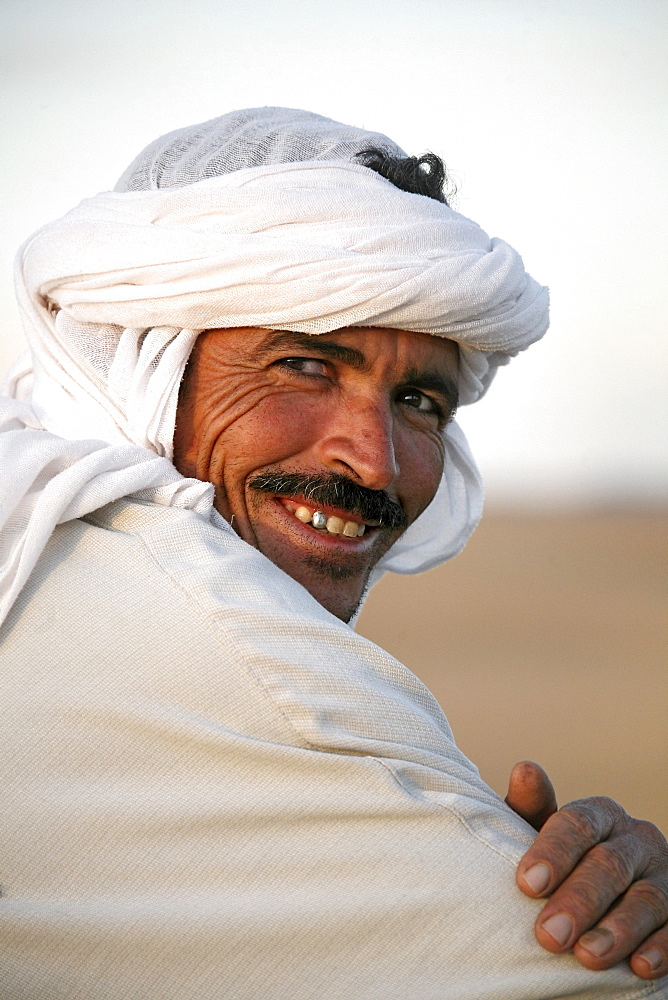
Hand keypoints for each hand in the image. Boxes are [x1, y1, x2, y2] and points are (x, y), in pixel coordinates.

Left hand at [506, 760, 667, 979]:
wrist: (610, 893)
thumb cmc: (565, 862)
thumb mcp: (543, 833)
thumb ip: (530, 809)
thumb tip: (524, 770)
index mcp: (601, 815)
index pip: (578, 825)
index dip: (553, 853)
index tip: (527, 884)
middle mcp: (637, 839)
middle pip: (610, 864)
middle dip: (579, 901)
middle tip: (550, 934)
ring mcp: (664, 874)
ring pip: (647, 899)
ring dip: (618, 930)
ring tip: (587, 957)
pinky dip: (661, 949)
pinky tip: (639, 966)